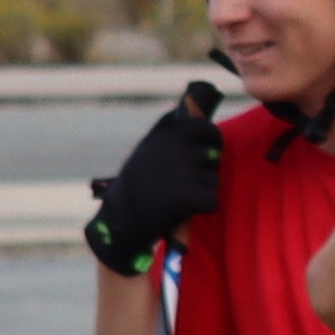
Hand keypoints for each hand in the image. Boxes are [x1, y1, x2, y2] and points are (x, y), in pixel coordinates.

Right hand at [86, 90, 222, 279]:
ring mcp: (183, 169)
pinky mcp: (190, 195)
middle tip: (188, 182)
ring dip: (203, 191)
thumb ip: (173, 134)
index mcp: (167, 132)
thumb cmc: (137, 184)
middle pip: (214, 156)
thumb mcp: (149, 148)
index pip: (207, 128)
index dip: (212, 141)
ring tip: (179, 197)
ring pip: (213, 181)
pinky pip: (212, 201)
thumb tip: (202, 116)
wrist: (121, 218)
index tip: (208, 150)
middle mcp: (176, 146)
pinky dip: (203, 209)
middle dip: (207, 169)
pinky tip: (184, 211)